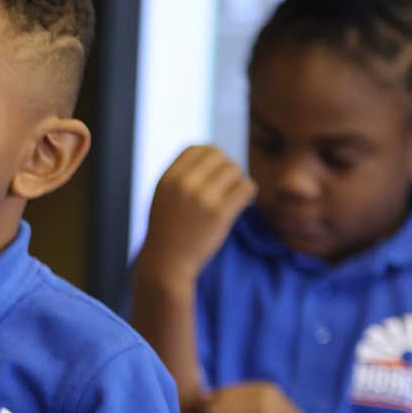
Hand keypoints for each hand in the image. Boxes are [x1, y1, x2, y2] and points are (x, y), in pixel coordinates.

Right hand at [137, 145, 255, 286]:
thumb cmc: (167, 231)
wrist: (166, 263)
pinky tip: (241, 204)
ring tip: (233, 196)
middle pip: (218, 156)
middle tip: (227, 185)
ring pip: (234, 170)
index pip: (196, 148)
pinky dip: (248, 194)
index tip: (215, 170)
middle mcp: (184, 184)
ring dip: (238, 181)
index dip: (210, 156)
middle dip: (227, 167)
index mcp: (168, 178)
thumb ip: (181, 176)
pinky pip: (246, 188)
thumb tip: (213, 154)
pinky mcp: (220, 214)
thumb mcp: (163, 197)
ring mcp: (202, 198)